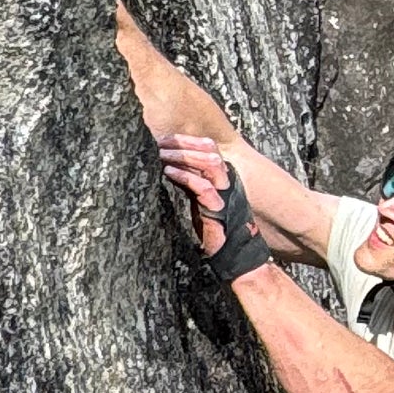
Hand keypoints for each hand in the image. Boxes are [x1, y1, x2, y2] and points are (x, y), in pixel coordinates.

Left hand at [157, 134, 270, 280]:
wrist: (232, 254)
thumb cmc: (213, 230)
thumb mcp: (197, 201)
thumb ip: (189, 184)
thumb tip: (167, 168)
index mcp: (219, 177)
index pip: (207, 148)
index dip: (187, 140)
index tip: (165, 137)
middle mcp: (225, 182)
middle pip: (209, 150)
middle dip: (184, 143)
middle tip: (161, 142)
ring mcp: (224, 194)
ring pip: (210, 163)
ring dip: (184, 156)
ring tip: (162, 154)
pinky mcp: (218, 209)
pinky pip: (203, 186)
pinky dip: (185, 176)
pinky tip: (169, 172)